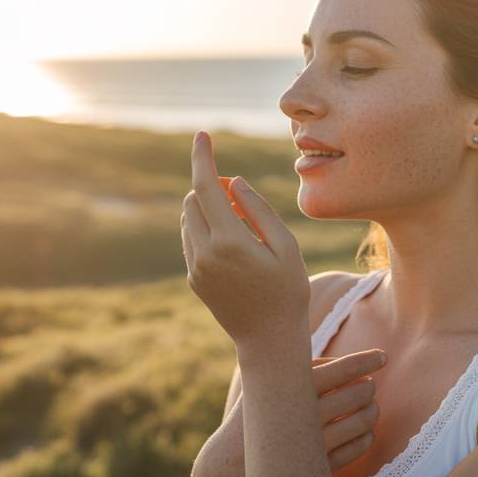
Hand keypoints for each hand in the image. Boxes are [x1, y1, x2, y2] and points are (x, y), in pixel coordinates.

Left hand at [180, 131, 310, 346]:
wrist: (269, 341)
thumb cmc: (288, 291)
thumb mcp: (286, 247)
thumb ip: (259, 210)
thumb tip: (235, 182)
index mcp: (229, 241)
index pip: (206, 187)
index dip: (202, 157)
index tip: (202, 135)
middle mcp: (205, 253)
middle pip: (194, 199)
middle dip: (213, 188)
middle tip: (243, 201)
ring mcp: (196, 268)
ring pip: (189, 219)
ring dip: (209, 210)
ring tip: (243, 230)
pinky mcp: (194, 279)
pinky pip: (192, 240)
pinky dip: (206, 229)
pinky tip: (233, 247)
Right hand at [193, 349, 386, 476]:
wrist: (228, 465)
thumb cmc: (250, 418)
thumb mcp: (262, 384)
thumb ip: (287, 364)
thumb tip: (308, 338)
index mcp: (291, 386)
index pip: (339, 368)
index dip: (364, 361)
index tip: (382, 356)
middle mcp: (303, 412)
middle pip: (353, 394)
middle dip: (368, 388)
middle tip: (371, 385)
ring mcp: (311, 441)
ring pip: (357, 423)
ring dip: (371, 413)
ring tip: (374, 408)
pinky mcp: (315, 467)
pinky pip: (352, 451)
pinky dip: (364, 440)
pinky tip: (367, 433)